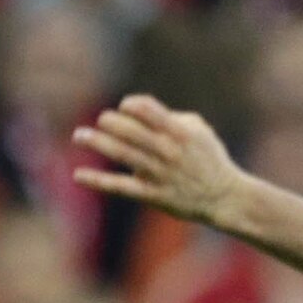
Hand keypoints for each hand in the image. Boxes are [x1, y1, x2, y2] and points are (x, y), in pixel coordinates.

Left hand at [71, 96, 245, 226]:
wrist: (224, 196)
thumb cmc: (208, 159)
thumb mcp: (198, 131)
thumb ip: (171, 117)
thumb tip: (140, 108)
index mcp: (180, 132)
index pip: (150, 111)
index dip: (132, 106)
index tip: (123, 106)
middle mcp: (169, 151)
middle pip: (132, 132)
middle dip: (111, 122)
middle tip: (101, 120)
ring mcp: (160, 174)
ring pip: (124, 154)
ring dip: (98, 143)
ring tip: (79, 135)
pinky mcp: (152, 194)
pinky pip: (121, 186)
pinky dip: (98, 180)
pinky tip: (78, 174)